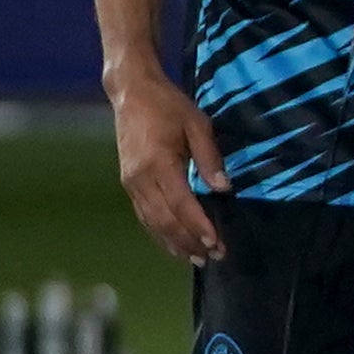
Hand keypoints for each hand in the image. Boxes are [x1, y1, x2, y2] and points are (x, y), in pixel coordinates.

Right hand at [113, 72, 227, 265]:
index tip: (215, 242)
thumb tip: (224, 188)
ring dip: (174, 243)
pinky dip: (159, 233)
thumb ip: (210, 157)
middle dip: (189, 241)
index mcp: (158, 163)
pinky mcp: (128, 183)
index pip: (181, 204)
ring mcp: (131, 183)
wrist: (131, 93)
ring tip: (196, 259)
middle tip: (214, 256)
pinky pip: (144, 215)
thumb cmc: (168, 106)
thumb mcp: (197, 124)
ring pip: (152, 222)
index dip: (198, 226)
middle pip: (165, 220)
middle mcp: (140, 179)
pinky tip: (173, 244)